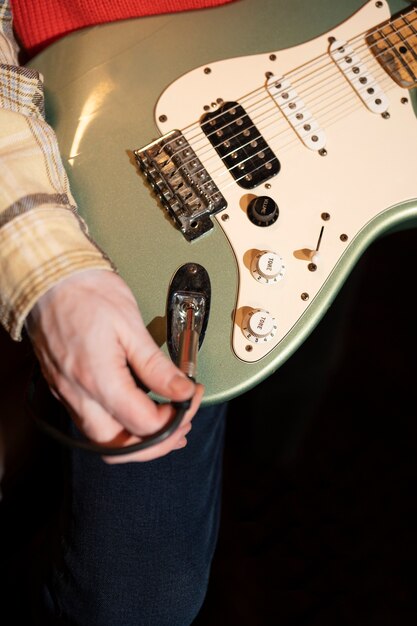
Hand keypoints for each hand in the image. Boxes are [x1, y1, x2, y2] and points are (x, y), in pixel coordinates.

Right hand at [26, 269, 202, 462]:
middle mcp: (79, 396)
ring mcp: (69, 396)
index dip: (176, 417)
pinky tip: (139, 408)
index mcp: (98, 380)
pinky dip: (121, 426)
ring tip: (167, 421)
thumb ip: (157, 366)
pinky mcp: (65, 391)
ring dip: (139, 439)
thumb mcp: (130, 326)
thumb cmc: (86, 293)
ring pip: (105, 441)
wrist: (49, 279)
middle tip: (183, 421)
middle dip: (158, 444)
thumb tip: (182, 391)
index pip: (145, 424)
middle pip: (121, 449)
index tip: (191, 397)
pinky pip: (93, 423)